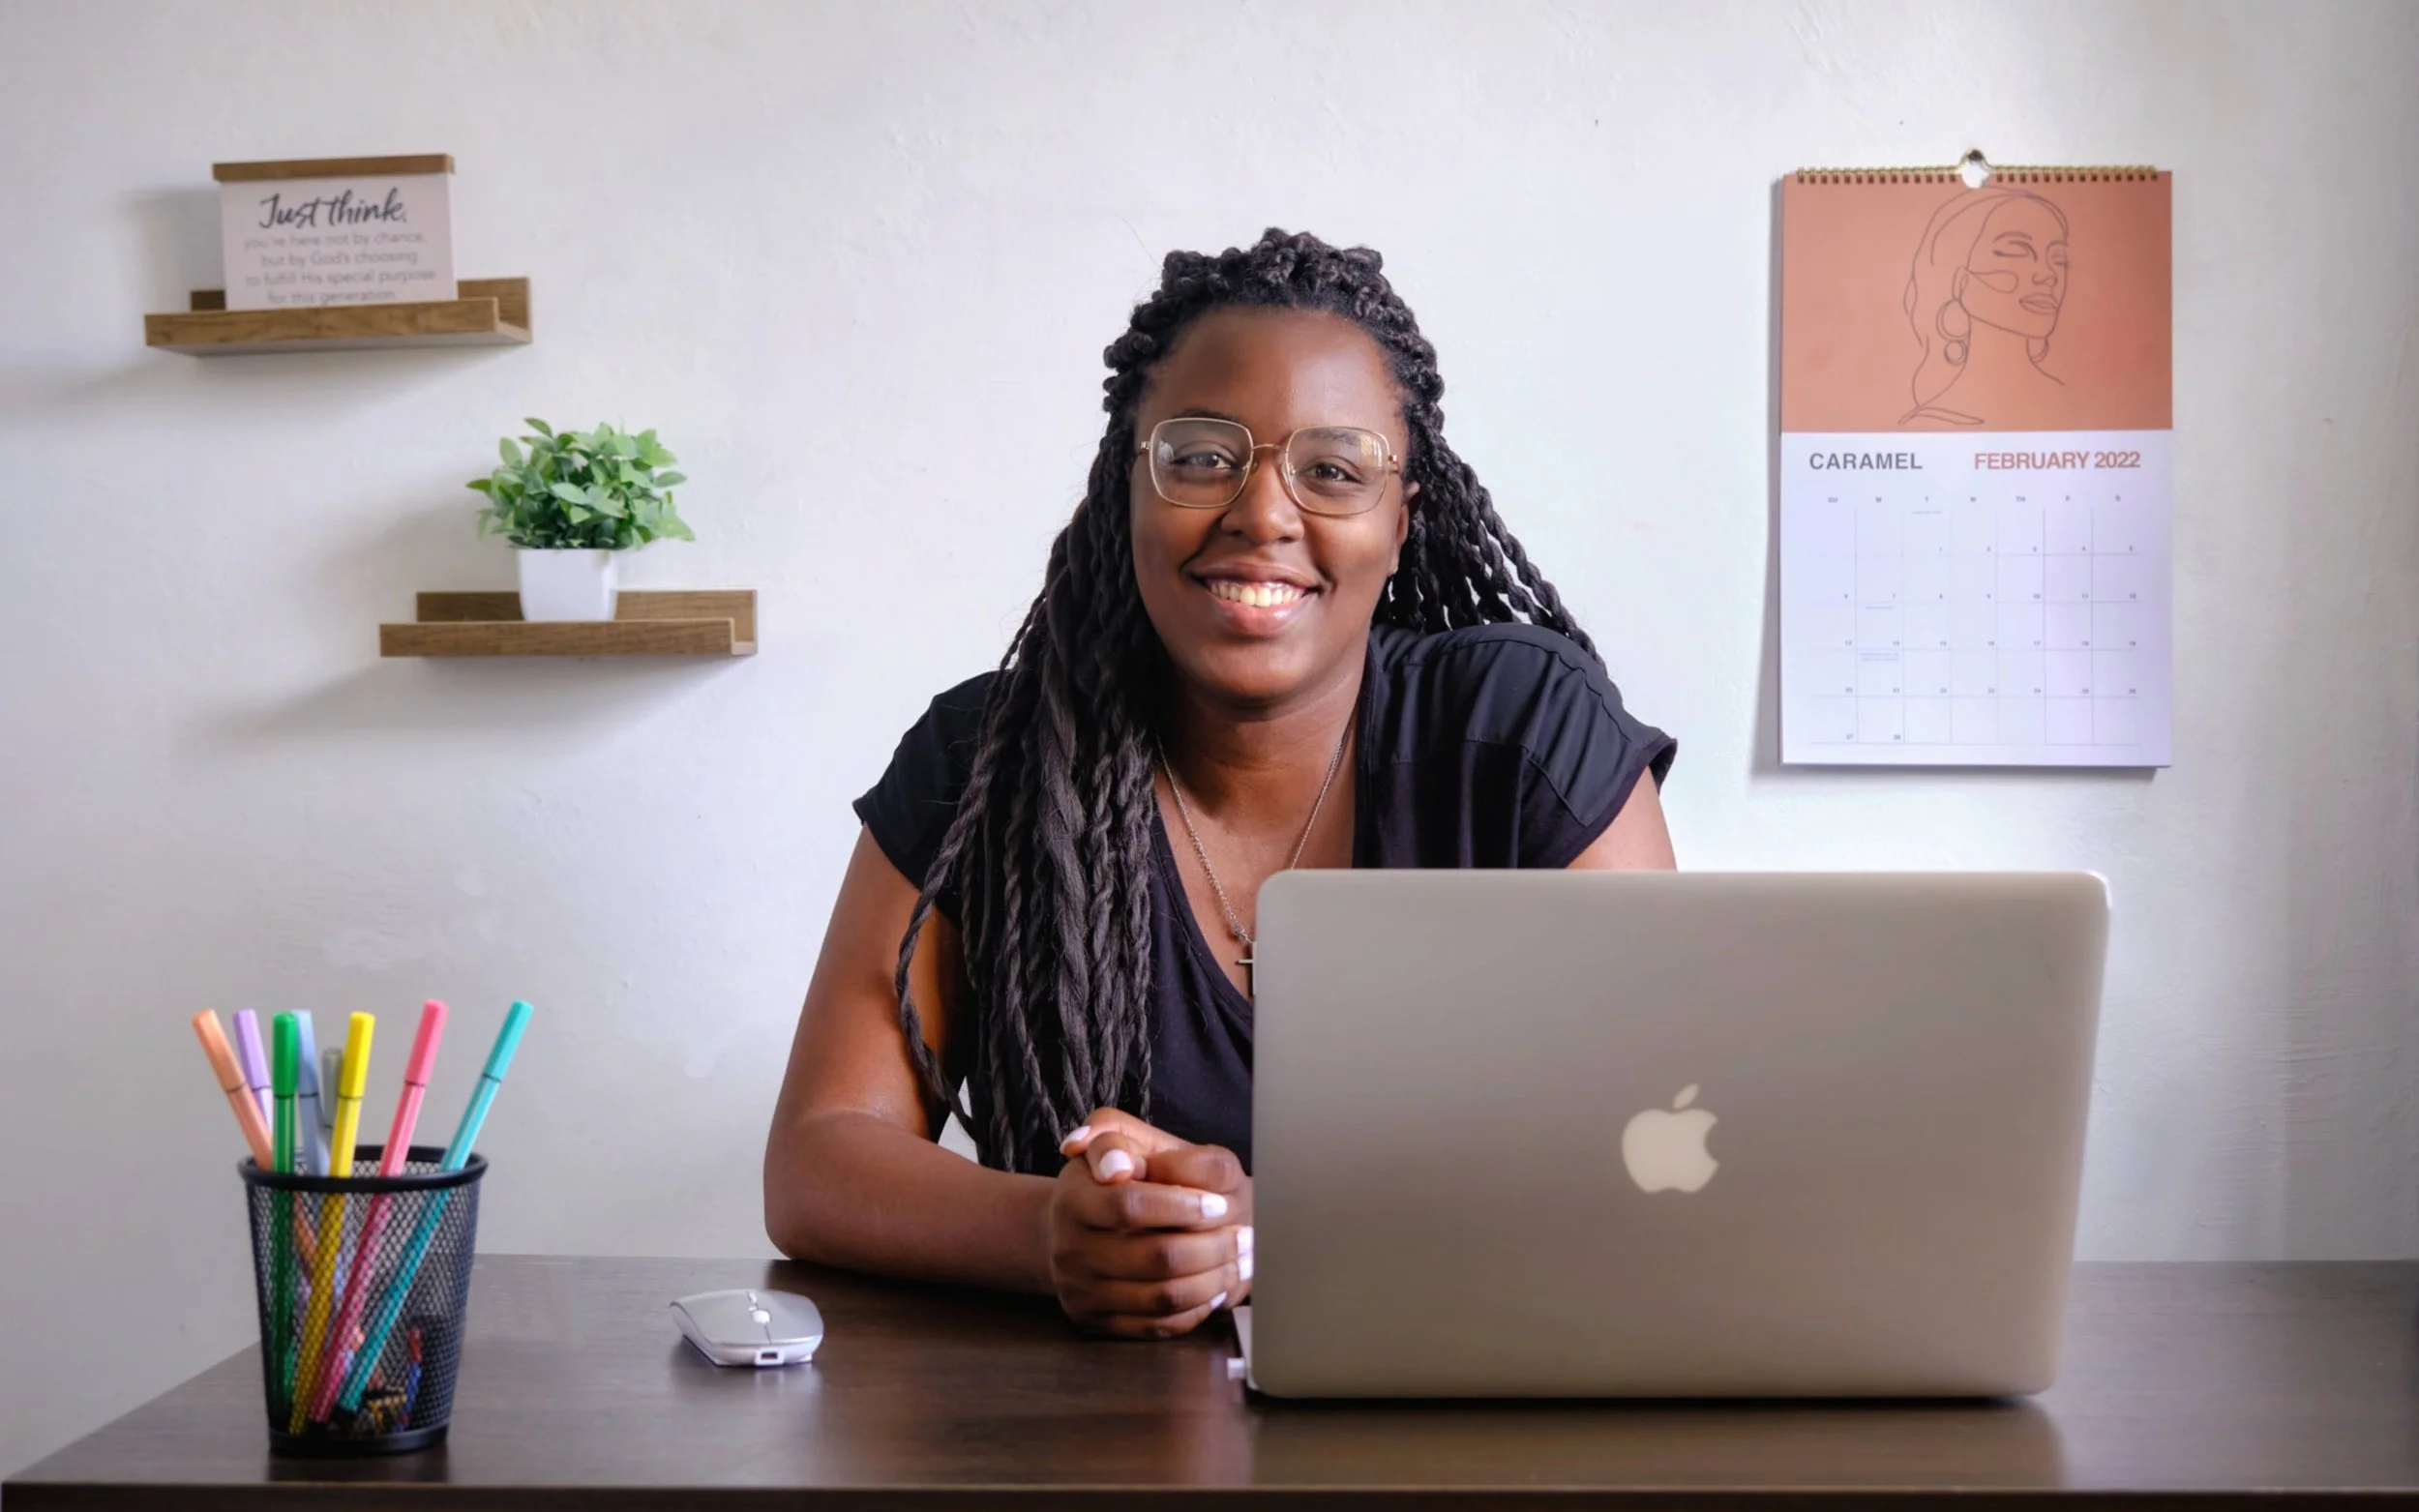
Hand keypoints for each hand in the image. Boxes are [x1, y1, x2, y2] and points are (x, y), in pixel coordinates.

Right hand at [1043, 1107, 1252, 1338]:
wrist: (1087, 1226)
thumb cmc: (1123, 1176)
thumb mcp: (1121, 1140)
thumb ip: (1120, 1136)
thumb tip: (1116, 1165)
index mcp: (1073, 1198)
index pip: (1130, 1205)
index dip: (1181, 1206)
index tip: (1218, 1204)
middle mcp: (1068, 1249)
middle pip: (1156, 1256)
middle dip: (1212, 1246)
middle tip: (1244, 1236)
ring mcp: (1080, 1292)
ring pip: (1163, 1297)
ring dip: (1214, 1279)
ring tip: (1239, 1260)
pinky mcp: (1098, 1324)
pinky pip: (1158, 1326)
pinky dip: (1196, 1308)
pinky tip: (1215, 1287)